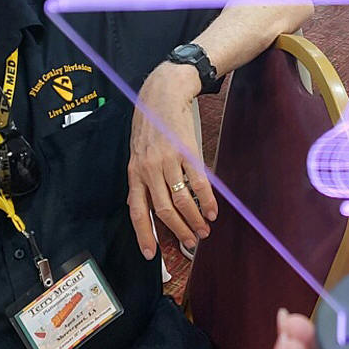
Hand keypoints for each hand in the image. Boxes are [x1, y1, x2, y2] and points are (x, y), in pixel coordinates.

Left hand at [127, 62, 218, 259]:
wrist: (163, 94)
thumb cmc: (151, 123)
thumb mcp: (139, 152)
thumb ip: (144, 178)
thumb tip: (152, 205)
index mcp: (135, 172)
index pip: (138, 211)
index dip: (144, 234)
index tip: (152, 254)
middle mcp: (149, 170)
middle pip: (164, 210)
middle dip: (178, 231)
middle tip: (190, 244)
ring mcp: (168, 161)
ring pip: (182, 200)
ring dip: (194, 220)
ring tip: (204, 231)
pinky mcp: (187, 152)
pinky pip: (198, 183)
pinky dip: (207, 200)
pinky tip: (213, 211)